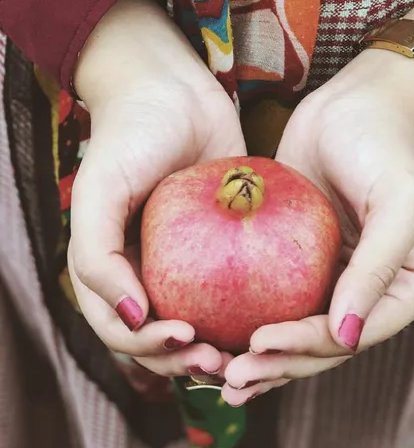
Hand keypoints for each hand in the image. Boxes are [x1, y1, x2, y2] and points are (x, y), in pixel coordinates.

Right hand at [68, 0, 244, 377]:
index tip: (188, 337)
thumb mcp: (101, 190)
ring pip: (207, 323)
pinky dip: (256, 309)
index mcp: (111, 270)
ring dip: (224, 347)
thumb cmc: (131, 134)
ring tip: (250, 352)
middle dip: (189, 362)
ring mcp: (188, 261)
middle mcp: (148, 272)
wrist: (173, 85)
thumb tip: (132, 317)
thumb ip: (98, 256)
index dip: (149, 348)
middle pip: (165, 340)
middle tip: (223, 359)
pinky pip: (242, 286)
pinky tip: (282, 316)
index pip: (124, 330)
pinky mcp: (228, 244)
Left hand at [222, 47, 413, 404]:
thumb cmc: (381, 147)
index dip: (304, 349)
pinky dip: (245, 319)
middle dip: (275, 367)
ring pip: (293, 334)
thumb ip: (376, 269)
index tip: (258, 344)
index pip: (348, 337)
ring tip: (217, 377)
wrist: (354, 104)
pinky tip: (211, 332)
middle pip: (319, 348)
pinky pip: (272, 299)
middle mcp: (368, 296)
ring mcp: (332, 282)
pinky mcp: (299, 264)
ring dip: (258, 361)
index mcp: (401, 293)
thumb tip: (347, 338)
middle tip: (228, 379)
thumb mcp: (396, 202)